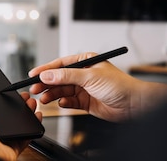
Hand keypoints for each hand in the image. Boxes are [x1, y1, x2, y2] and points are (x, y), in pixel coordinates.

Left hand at [0, 82, 40, 160]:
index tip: (7, 89)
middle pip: (4, 114)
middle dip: (16, 102)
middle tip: (24, 95)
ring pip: (16, 124)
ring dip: (26, 112)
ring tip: (31, 102)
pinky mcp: (11, 147)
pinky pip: (25, 136)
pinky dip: (32, 127)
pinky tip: (36, 116)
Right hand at [28, 52, 143, 121]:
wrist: (134, 105)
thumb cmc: (120, 85)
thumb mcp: (90, 77)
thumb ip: (66, 76)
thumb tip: (47, 74)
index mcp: (85, 62)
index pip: (60, 65)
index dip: (45, 69)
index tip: (32, 74)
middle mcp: (83, 74)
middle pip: (58, 78)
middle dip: (46, 84)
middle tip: (34, 89)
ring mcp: (83, 88)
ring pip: (61, 91)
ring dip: (52, 94)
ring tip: (45, 99)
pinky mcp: (84, 102)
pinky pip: (68, 102)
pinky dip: (63, 103)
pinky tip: (61, 103)